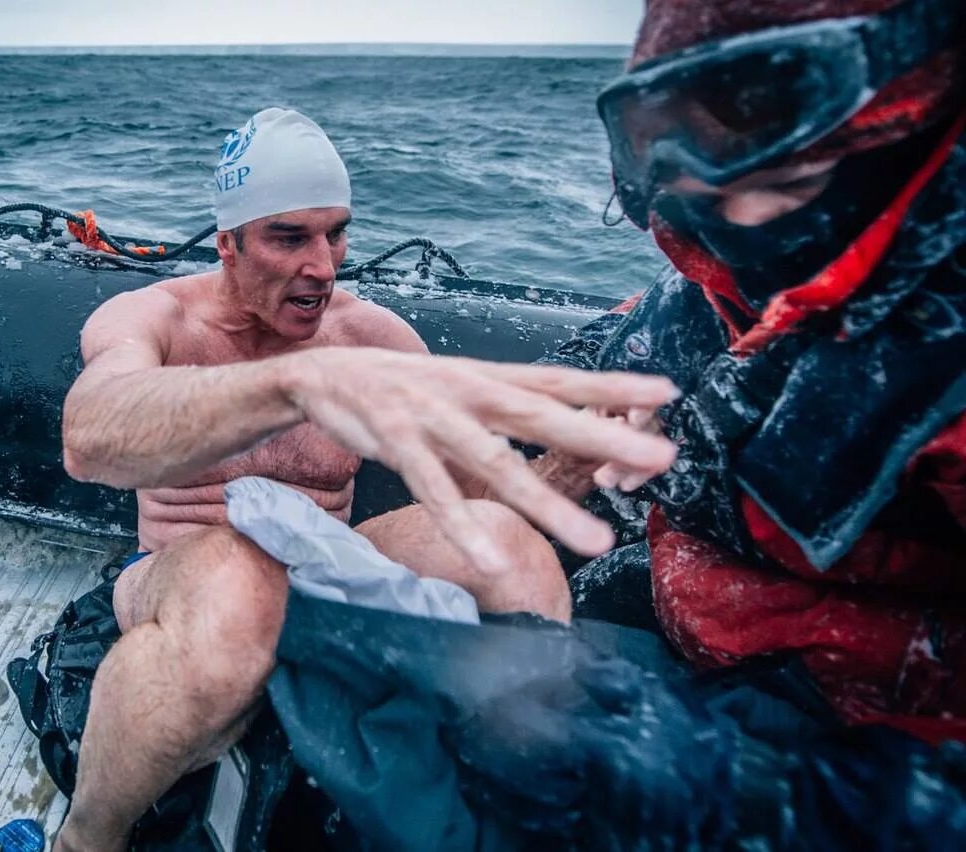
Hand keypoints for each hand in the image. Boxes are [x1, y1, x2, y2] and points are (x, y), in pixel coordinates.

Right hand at [287, 348, 677, 573]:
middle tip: (663, 457)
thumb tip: (568, 426)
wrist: (324, 374)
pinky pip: (435, 491)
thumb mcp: (462, 389)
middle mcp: (469, 392)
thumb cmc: (404, 389)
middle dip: (605, 437)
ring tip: (598, 541)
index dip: (612, 386)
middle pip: (545, 415)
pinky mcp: (396, 442)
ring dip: (549, 505)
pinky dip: (462, 526)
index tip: (668, 392)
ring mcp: (433, 416)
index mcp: (488, 378)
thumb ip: (509, 409)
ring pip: (499, 464)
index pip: (559, 379)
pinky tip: (490, 560)